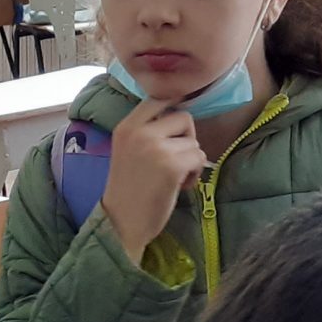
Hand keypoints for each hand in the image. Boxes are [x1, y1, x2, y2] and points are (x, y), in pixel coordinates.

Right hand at [100, 100, 206, 260]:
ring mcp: (156, 147)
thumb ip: (148, 131)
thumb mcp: (129, 149)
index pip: (159, 99)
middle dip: (186, 139)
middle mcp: (140, 132)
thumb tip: (181, 114)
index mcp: (126, 126)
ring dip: (191, 160)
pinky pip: (199, 158)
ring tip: (174, 177)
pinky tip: (180, 186)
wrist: (121, 223)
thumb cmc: (129, 189)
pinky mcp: (172, 165)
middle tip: (176, 160)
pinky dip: (195, 173)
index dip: (175, 109)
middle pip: (184, 117)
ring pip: (194, 142)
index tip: (178, 126)